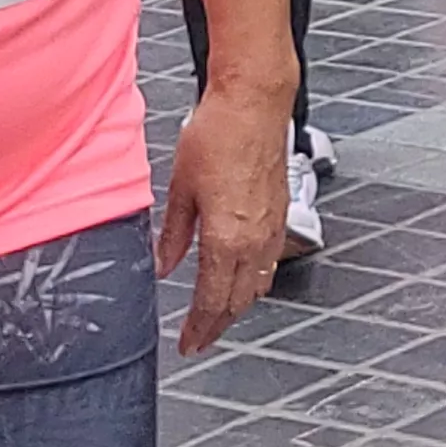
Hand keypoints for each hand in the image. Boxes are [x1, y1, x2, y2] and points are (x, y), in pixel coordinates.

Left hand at [156, 79, 292, 352]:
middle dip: (217, 325)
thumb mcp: (180, 187)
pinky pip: (270, 263)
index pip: (212, 301)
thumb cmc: (218, 134)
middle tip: (199, 339)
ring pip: (257, 286)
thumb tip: (163, 266)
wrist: (254, 103)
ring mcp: (273, 228)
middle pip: (237, 301)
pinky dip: (255, 283)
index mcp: (226, 238)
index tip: (187, 343)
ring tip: (218, 316)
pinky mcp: (281, 213)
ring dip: (237, 307)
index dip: (199, 328)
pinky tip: (244, 280)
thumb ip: (173, 234)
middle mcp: (255, 240)